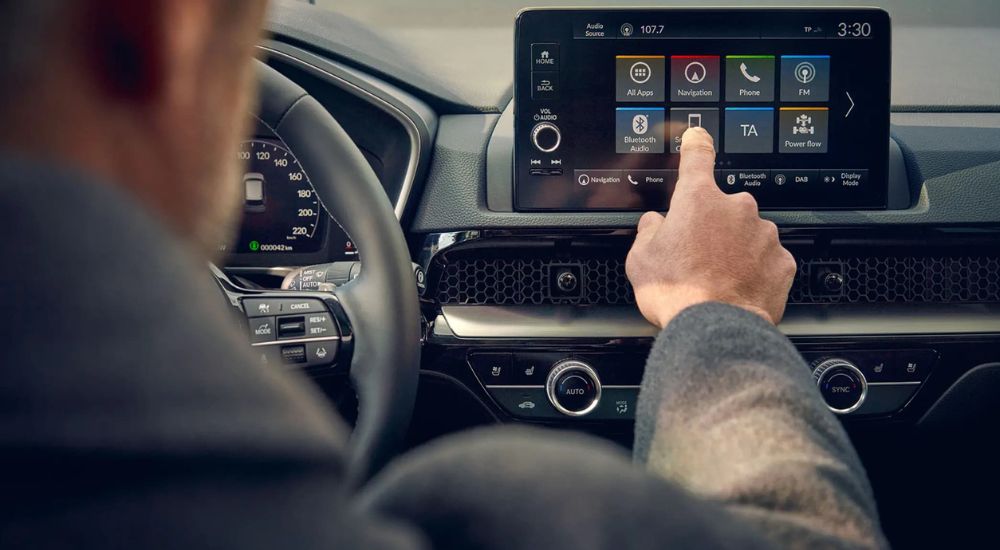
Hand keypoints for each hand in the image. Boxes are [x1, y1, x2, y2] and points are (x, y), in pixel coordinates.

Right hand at [625, 127, 795, 327]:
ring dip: (735, 249)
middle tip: (695, 256)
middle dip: (712, 226)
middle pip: (723, 208)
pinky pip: (767, 260)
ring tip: (716, 279)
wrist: (715, 327)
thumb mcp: (640, 258)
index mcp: (698, 200)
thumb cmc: (676, 291)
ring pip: (747, 234)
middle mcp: (736, 209)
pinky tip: (737, 289)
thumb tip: (655, 224)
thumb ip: (649, 231)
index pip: (697, 157)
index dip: (696, 143)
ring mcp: (764, 234)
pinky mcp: (783, 262)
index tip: (699, 136)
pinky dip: (755, 271)